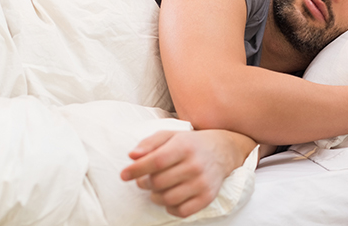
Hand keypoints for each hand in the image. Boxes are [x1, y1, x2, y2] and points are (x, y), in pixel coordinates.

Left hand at [120, 129, 254, 217]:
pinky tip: (170, 197)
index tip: (124, 174)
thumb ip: (149, 143)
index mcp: (184, 146)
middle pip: (158, 182)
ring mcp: (202, 183)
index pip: (155, 161)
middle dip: (144, 183)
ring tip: (157, 188)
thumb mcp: (170, 135)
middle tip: (144, 179)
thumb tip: (132, 156)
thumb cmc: (190, 143)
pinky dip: (170, 207)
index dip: (136, 170)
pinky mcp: (207, 197)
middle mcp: (195, 165)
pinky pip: (181, 211)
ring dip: (155, 196)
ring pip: (167, 198)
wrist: (223, 150)